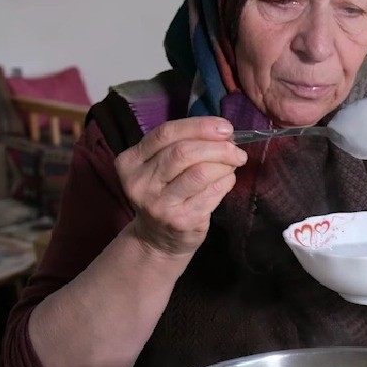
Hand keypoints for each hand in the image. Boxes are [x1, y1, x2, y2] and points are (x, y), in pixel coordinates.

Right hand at [115, 116, 246, 258]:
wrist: (156, 240)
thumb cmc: (164, 194)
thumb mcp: (159, 167)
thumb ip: (181, 145)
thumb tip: (223, 132)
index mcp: (130, 161)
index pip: (166, 133)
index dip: (199, 126)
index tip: (225, 127)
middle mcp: (140, 183)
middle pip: (184, 152)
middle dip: (217, 146)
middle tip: (236, 149)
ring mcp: (159, 204)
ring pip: (200, 172)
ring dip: (225, 164)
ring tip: (235, 163)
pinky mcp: (180, 221)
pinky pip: (212, 193)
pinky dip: (226, 182)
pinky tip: (227, 180)